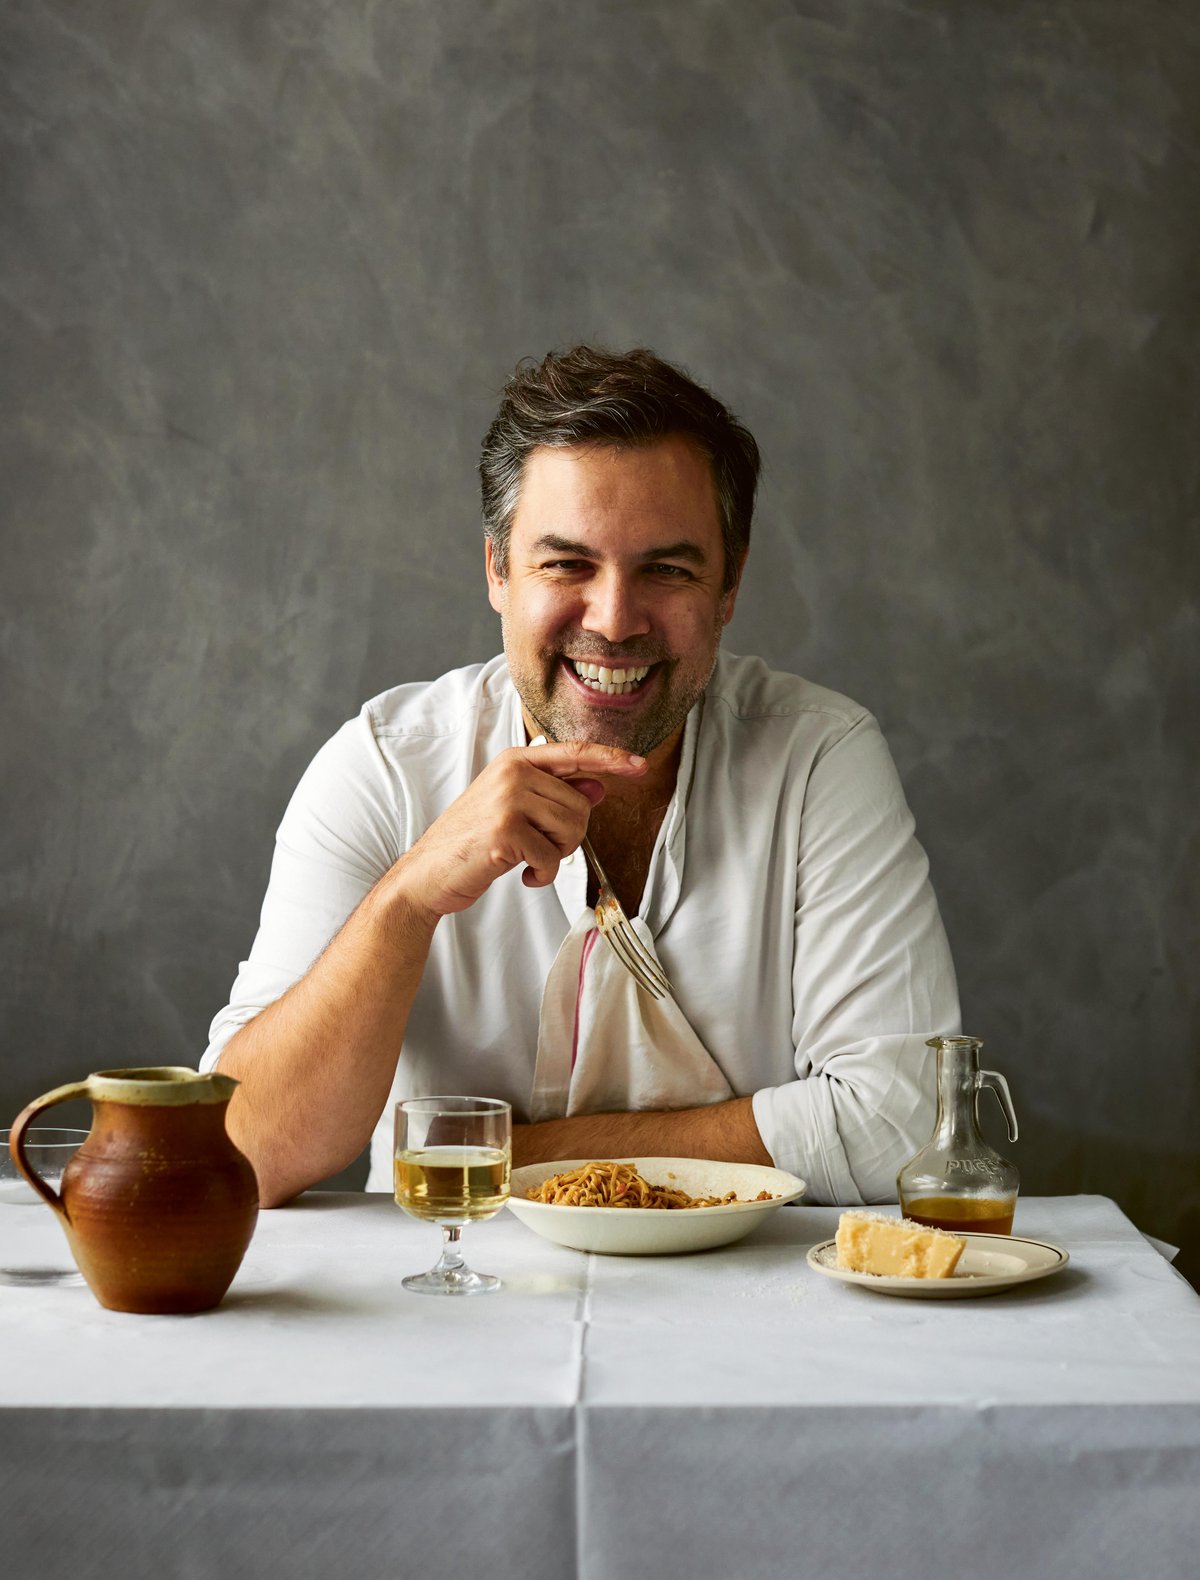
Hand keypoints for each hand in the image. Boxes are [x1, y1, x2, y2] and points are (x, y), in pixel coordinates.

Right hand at [395, 741, 645, 919]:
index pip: (573, 753)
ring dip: (557, 855)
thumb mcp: (514, 811)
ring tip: (527, 859)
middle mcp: (512, 773)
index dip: (611, 759)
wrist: (428, 873)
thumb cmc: (472, 842)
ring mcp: (507, 799)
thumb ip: (554, 795)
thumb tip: (598, 787)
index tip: (639, 766)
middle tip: (538, 848)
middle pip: (581, 803)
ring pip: (572, 828)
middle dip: (569, 836)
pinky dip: (541, 875)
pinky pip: (552, 857)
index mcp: (514, 761)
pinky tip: (519, 874)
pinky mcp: (505, 831)